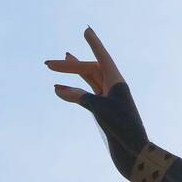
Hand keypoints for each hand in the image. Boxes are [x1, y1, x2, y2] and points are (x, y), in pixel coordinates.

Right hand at [46, 27, 148, 181]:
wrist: (134, 150)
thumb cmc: (122, 129)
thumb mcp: (99, 110)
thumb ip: (79, 97)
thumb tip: (57, 88)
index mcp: (117, 81)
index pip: (102, 57)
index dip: (94, 44)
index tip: (87, 30)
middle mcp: (113, 87)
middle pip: (90, 69)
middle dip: (69, 65)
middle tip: (47, 64)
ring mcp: (108, 98)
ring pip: (88, 79)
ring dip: (73, 72)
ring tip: (58, 62)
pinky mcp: (103, 109)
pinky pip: (86, 93)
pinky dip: (73, 89)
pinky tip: (61, 88)